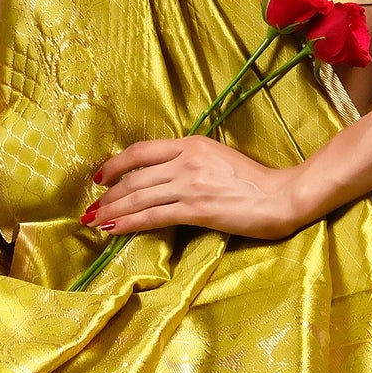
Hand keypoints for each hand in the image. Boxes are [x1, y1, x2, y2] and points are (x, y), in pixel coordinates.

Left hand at [86, 136, 300, 241]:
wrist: (281, 196)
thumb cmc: (255, 181)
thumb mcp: (218, 159)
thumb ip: (190, 162)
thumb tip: (162, 177)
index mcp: (193, 144)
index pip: (142, 150)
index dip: (116, 164)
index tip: (100, 177)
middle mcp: (187, 160)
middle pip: (135, 177)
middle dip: (108, 194)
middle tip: (89, 208)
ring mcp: (190, 184)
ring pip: (139, 196)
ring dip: (113, 210)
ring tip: (93, 221)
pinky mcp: (196, 208)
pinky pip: (154, 216)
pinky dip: (130, 222)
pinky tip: (114, 229)